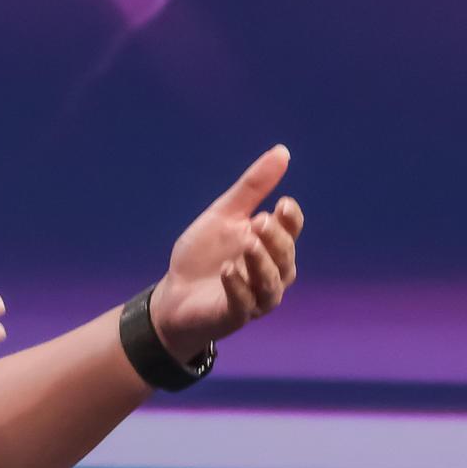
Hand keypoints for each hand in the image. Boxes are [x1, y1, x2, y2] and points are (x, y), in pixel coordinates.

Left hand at [153, 146, 306, 360]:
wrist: (175, 293)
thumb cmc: (205, 255)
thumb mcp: (225, 214)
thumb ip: (253, 187)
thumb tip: (282, 151)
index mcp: (272, 246)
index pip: (291, 230)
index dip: (290, 219)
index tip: (282, 204)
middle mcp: (272, 273)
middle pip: (285, 256)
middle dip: (276, 240)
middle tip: (260, 222)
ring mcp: (257, 297)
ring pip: (270, 283)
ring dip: (261, 263)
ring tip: (247, 243)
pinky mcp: (236, 316)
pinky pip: (244, 303)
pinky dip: (238, 286)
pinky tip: (227, 270)